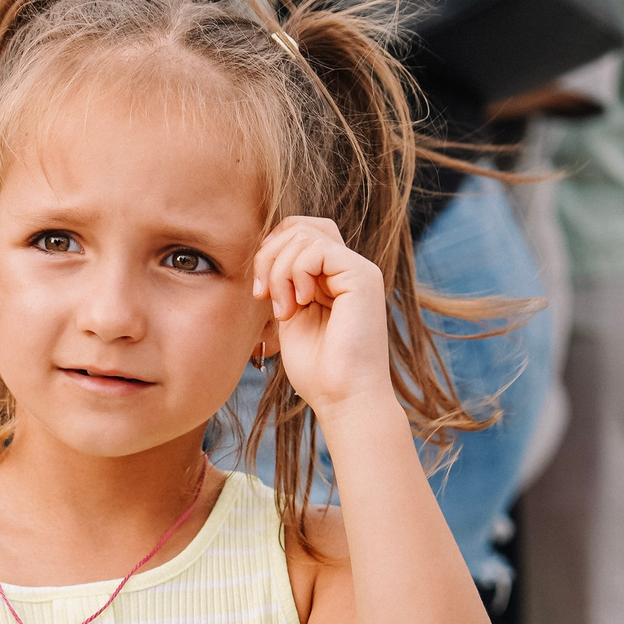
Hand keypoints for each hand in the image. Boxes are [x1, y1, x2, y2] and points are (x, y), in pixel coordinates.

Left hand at [251, 215, 396, 421]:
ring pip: (304, 234)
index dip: (270, 251)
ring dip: (280, 271)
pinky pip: (318, 249)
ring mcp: (358, 270)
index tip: (260, 293)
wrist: (343, 398)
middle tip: (264, 295)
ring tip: (285, 309)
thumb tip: (265, 252)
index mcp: (331, 277)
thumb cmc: (317, 369)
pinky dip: (296, 273)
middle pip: (298, 225)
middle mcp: (347, 268)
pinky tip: (300, 304)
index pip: (296, 232)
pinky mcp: (363, 276)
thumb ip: (283, 282)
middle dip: (269, 255)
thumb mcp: (289, 315)